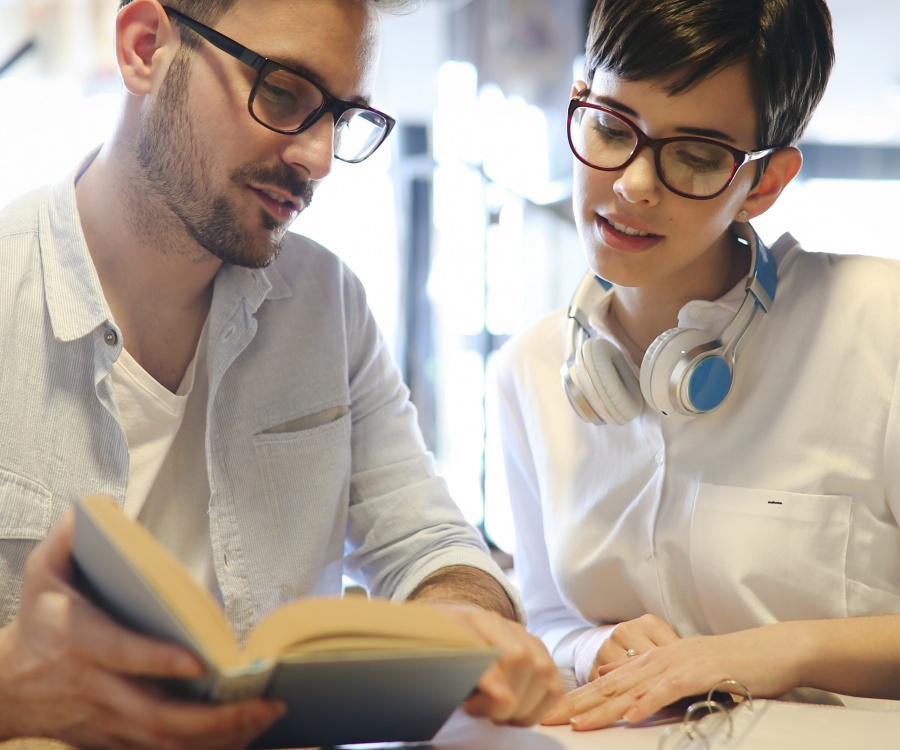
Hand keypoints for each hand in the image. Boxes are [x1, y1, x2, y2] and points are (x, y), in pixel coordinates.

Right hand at [0, 511, 284, 749]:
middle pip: (156, 715)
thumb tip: (90, 509)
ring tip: (265, 715)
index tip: (197, 660)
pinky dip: (204, 748)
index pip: (122, 654)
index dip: (158, 661)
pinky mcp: (115, 739)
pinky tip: (242, 735)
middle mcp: (99, 689)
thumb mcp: (42, 574)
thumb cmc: (37, 623)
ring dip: (219, 735)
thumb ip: (67, 540)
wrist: (5, 687)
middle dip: (212, 717)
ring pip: (165, 742)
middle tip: (261, 702)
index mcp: (83, 643)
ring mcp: (108, 721)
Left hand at [434, 604, 563, 725]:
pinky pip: (554, 682)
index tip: (477, 706)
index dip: (488, 678)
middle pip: (519, 658)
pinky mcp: (537, 650)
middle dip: (505, 700)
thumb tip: (461, 696)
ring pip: (542, 669)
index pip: (481, 645)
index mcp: (459, 620)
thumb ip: (439, 673)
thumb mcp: (424, 658)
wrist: (445, 629)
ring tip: (498, 715)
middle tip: (479, 712)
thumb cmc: (434, 652)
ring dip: (523, 706)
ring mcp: (519, 633)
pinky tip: (516, 713)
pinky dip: (539, 707)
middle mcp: (493, 621)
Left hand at [543, 628, 799, 729]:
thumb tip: (608, 677)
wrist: (772, 649)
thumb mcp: (680, 666)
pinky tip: (630, 716)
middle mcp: (658, 658)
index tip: (548, 712)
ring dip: (603, 708)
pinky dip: (647, 702)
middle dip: (576, 703)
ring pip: (631, 689)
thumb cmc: (731, 664)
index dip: (575, 697)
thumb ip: (644, 673)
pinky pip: (668, 689)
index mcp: (651, 659)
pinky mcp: (700, 671)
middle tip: (546, 718)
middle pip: (609, 685)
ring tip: (576, 724)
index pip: (605, 683)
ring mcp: (677, 662)